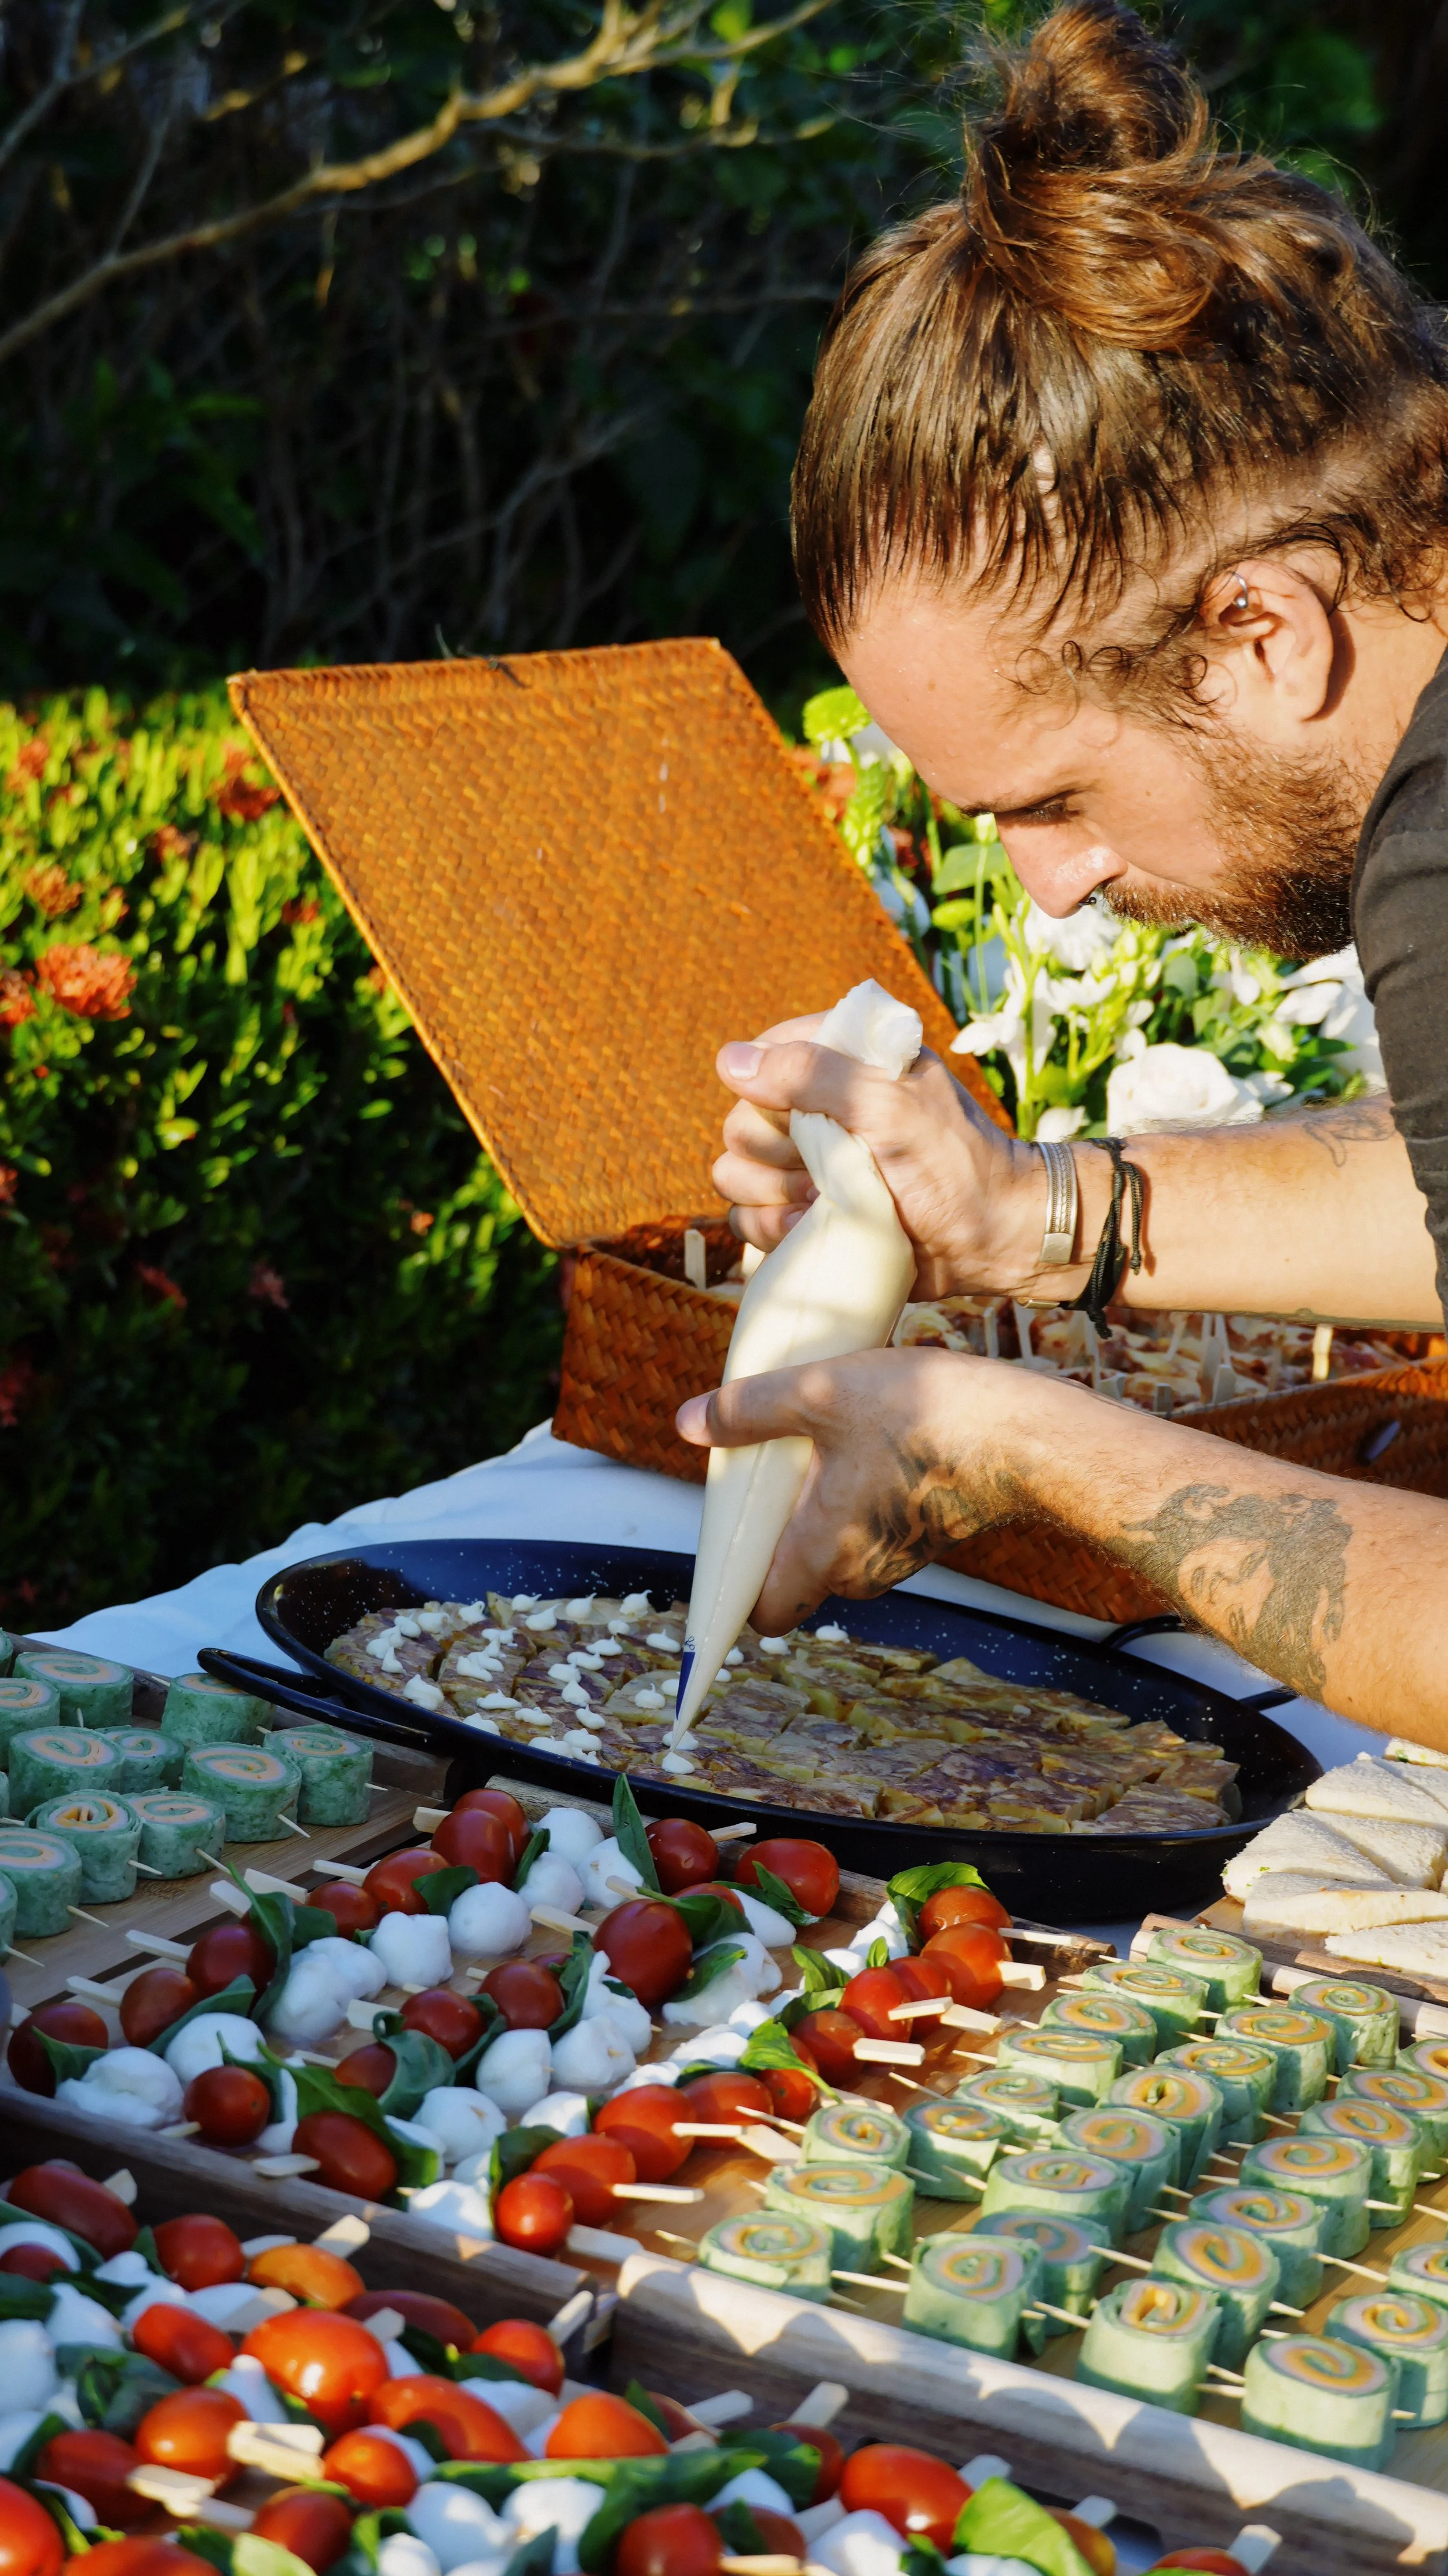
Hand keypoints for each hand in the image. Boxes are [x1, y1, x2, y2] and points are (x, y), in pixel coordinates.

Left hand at [676, 1347, 1041, 1627]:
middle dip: (776, 1529)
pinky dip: (858, 1495)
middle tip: (765, 1469)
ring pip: (836, 1545)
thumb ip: (751, 1410)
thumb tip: (691, 1421)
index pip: (763, 1612)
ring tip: (818, 1443)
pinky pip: (872, 1526)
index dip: (735, 1591)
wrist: (1025, 1434)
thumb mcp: (821, 1394)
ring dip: (820, 1505)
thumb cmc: (929, 1417)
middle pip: (796, 1572)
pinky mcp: (927, 1533)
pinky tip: (866, 1440)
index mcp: (824, 1552)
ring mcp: (898, 1556)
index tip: (722, 1553)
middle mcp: (860, 1569)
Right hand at [712, 1015, 1043, 1297]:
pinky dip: (772, 1227)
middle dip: (776, 1153)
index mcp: (841, 1063)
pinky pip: (747, 1218)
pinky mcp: (805, 1212)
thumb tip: (729, 1063)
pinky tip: (812, 1228)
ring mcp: (808, 1165)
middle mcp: (817, 1110)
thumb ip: (812, 1074)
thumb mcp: (889, 1105)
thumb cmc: (953, 1163)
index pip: (761, 1058)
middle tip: (828, 1167)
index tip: (815, 1117)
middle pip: (740, 1123)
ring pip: (734, 1173)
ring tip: (824, 1202)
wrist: (992, 1238)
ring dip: (771, 1194)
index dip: (770, 1092)